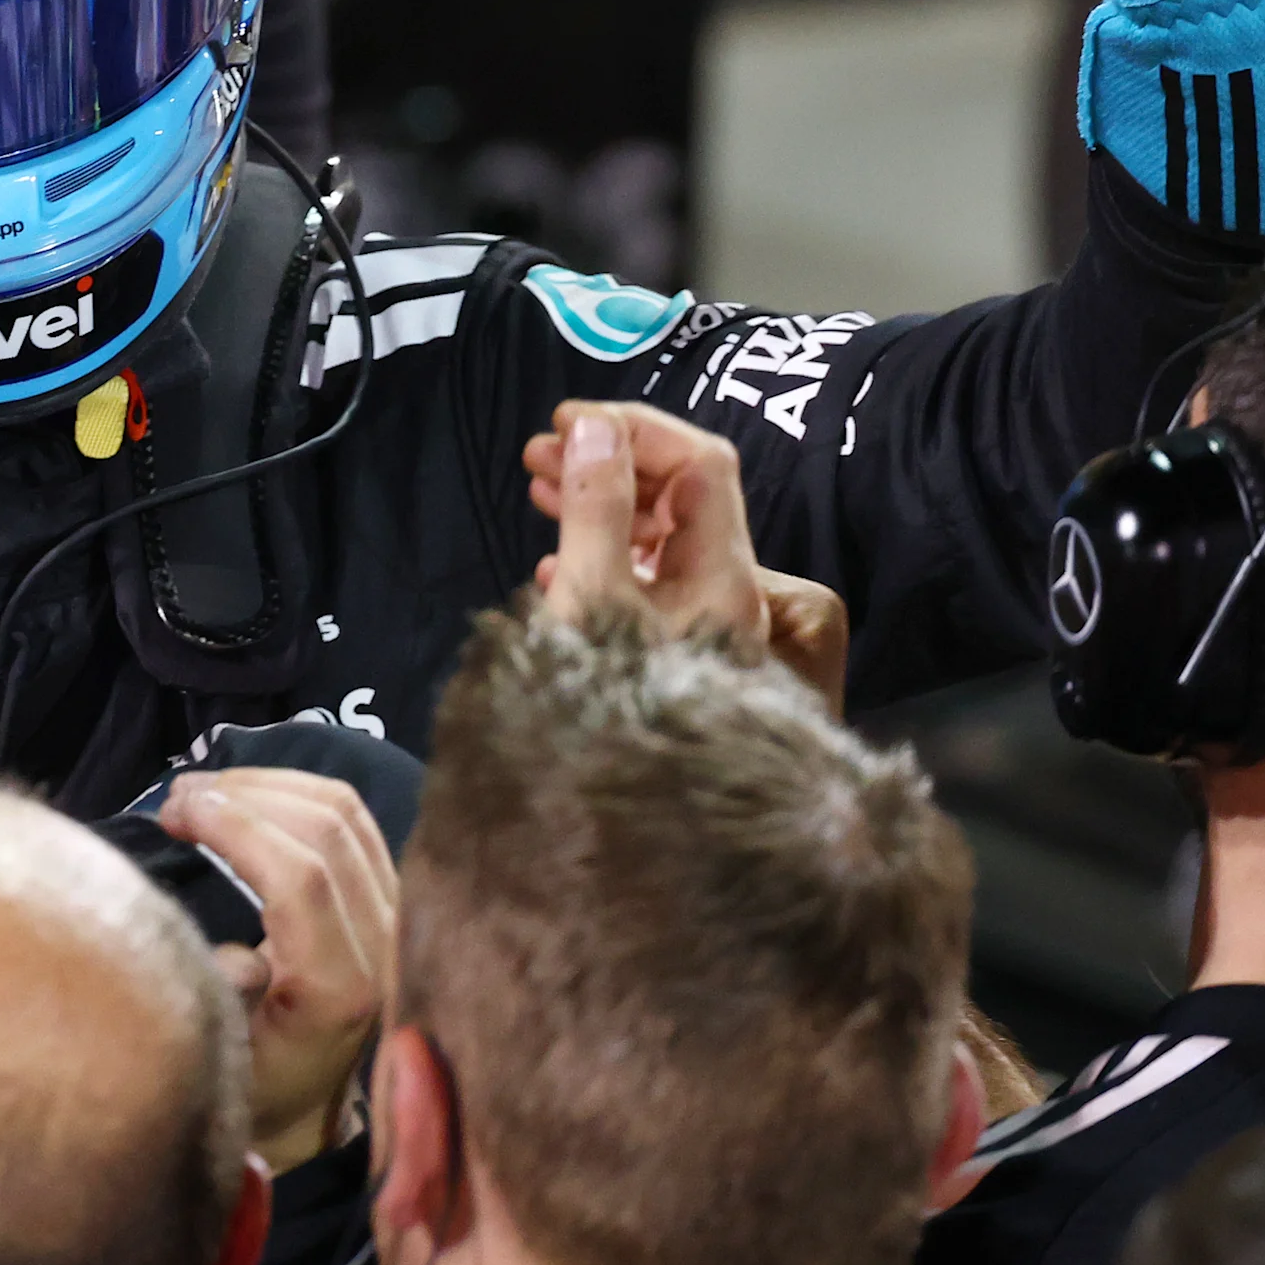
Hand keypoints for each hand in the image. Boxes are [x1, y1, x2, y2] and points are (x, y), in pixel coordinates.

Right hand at [158, 768, 396, 1174]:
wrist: (308, 1103)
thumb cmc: (254, 1083)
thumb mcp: (225, 1061)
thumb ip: (227, 1004)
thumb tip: (238, 954)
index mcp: (342, 988)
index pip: (302, 877)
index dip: (235, 826)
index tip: (172, 812)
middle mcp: (385, 944)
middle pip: (327, 829)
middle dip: (243, 795)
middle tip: (176, 798)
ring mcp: (398, 914)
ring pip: (345, 811)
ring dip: (268, 784)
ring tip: (203, 791)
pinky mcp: (393, 895)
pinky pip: (355, 818)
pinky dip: (296, 791)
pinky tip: (247, 795)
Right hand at [526, 405, 843, 705]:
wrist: (637, 840)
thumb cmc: (613, 716)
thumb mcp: (592, 602)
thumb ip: (595, 510)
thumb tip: (595, 427)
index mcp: (722, 575)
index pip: (701, 463)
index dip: (636, 427)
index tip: (564, 425)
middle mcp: (726, 597)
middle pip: (686, 498)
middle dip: (613, 460)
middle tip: (539, 455)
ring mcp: (704, 631)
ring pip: (663, 543)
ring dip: (603, 505)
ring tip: (538, 493)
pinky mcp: (677, 661)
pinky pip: (649, 587)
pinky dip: (604, 557)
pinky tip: (556, 567)